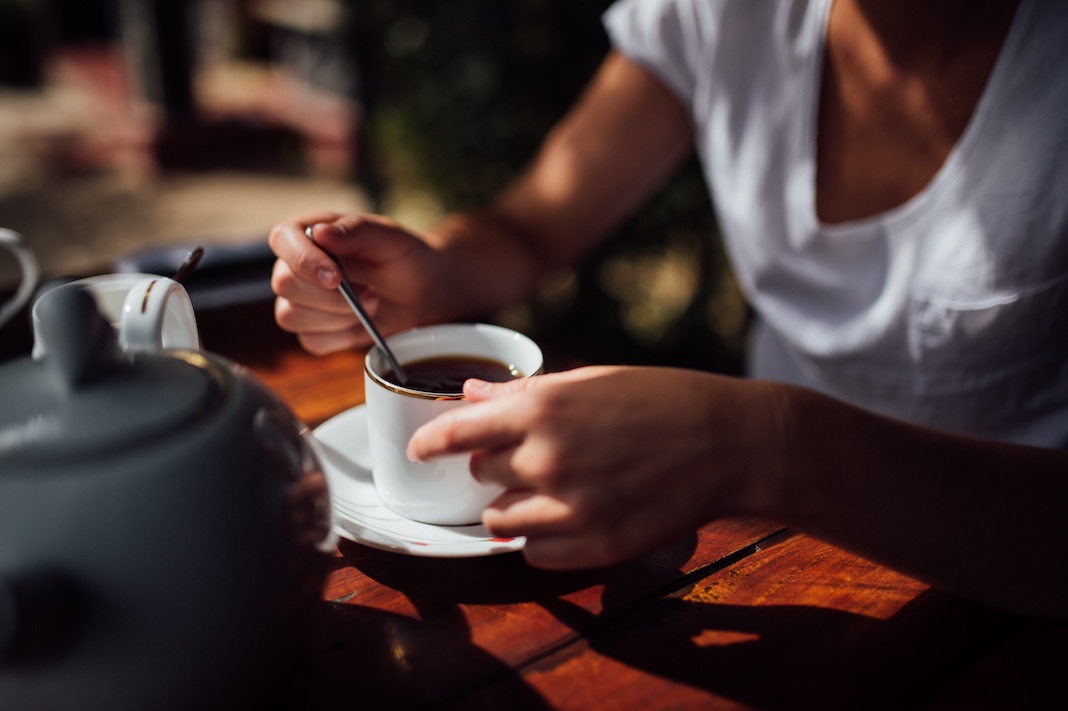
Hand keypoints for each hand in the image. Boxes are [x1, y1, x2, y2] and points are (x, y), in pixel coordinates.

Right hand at [269, 212, 441, 353]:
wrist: (420, 289)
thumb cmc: (401, 256)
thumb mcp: (388, 238)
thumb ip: (356, 231)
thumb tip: (319, 232)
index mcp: (307, 232)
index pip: (283, 241)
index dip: (304, 261)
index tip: (336, 277)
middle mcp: (295, 266)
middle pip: (284, 284)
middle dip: (331, 296)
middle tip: (370, 294)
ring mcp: (299, 300)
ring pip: (291, 316)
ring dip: (337, 318)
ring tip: (370, 305)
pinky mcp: (311, 330)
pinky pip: (311, 342)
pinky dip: (340, 337)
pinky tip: (360, 324)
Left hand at [407, 366, 768, 568]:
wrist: (729, 442)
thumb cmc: (663, 400)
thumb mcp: (592, 381)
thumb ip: (525, 393)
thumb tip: (472, 394)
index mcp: (544, 408)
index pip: (458, 431)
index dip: (431, 442)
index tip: (420, 449)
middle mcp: (548, 458)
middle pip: (480, 474)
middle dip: (494, 465)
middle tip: (531, 456)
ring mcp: (572, 507)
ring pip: (500, 520)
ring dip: (513, 506)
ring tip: (550, 490)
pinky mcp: (596, 546)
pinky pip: (536, 553)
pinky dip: (543, 538)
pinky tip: (571, 516)